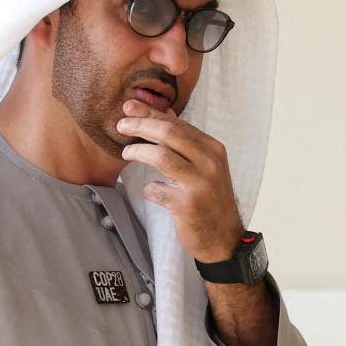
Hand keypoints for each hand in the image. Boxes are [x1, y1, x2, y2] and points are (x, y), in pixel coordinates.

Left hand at [116, 99, 244, 262]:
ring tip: (127, 152)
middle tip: (122, 125)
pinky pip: (157, 190)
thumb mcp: (206, 165)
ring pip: (161, 156)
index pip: (178, 124)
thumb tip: (166, 112)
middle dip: (141, 125)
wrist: (224, 237)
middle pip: (169, 133)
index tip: (130, 107)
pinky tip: (150, 191)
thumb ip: (186, 140)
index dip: (151, 113)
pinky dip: (149, 189)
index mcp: (213, 149)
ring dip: (138, 151)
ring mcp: (200, 184)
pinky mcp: (188, 205)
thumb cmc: (211, 198)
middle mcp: (210, 163)